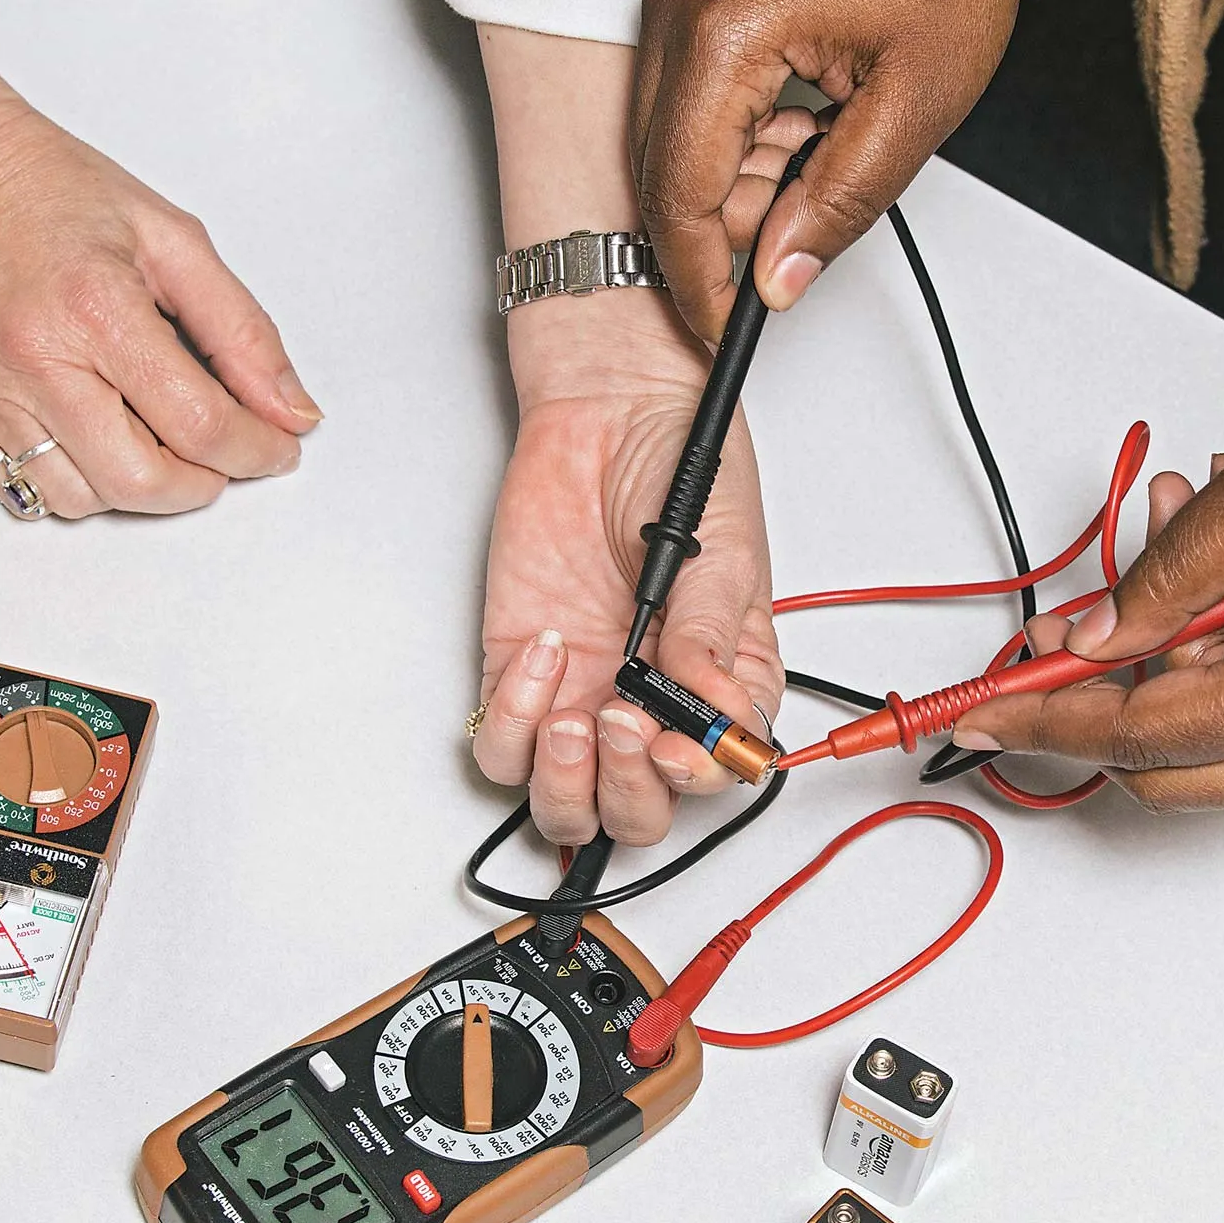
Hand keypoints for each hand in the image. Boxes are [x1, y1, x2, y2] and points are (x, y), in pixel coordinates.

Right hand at [0, 99, 320, 515]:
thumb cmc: (47, 187)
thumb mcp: (173, 238)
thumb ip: (241, 330)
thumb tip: (290, 410)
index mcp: (100, 311)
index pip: (201, 425)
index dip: (257, 449)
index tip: (277, 445)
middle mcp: (36, 361)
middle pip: (142, 482)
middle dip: (202, 482)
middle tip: (222, 452)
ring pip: (83, 500)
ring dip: (139, 488)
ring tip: (158, 440)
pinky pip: (21, 491)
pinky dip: (77, 484)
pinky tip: (98, 442)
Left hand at [471, 294, 781, 846]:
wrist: (607, 410)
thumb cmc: (678, 468)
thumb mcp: (721, 553)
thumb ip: (713, 636)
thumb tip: (714, 711)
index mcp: (722, 683)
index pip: (720, 773)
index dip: (698, 778)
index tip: (678, 744)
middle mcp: (652, 703)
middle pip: (640, 812)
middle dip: (630, 789)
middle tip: (623, 724)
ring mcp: (583, 692)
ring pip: (567, 803)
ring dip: (567, 782)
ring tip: (575, 715)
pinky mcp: (518, 672)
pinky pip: (500, 746)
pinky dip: (514, 722)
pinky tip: (542, 653)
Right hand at [633, 0, 1042, 336]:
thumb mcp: (916, 97)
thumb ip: (841, 201)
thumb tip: (781, 277)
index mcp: (724, 33)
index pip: (677, 196)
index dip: (700, 277)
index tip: (727, 326)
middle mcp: (680, 8)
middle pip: (659, 171)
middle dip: (719, 231)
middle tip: (795, 246)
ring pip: (671, 137)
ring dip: (734, 182)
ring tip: (822, 164)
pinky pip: (688, 94)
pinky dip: (736, 136)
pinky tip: (804, 131)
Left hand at [954, 364, 1223, 808]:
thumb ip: (1163, 571)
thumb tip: (1085, 637)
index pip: (1135, 732)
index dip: (1046, 717)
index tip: (977, 708)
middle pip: (1163, 764)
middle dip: (1104, 692)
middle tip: (1068, 618)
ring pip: (1208, 728)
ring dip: (1168, 642)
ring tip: (1182, 518)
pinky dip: (1218, 635)